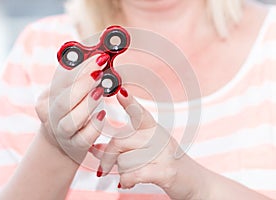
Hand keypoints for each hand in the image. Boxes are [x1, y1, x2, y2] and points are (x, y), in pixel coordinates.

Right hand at [35, 54, 108, 163]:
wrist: (61, 144)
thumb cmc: (68, 112)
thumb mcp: (66, 94)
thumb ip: (76, 78)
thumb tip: (96, 56)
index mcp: (46, 99)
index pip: (60, 81)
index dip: (80, 68)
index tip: (99, 57)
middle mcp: (50, 117)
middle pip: (63, 101)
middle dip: (84, 84)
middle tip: (100, 71)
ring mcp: (61, 134)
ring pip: (71, 121)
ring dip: (88, 105)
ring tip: (101, 92)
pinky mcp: (74, 146)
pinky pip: (83, 139)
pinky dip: (94, 127)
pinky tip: (102, 116)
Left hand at [91, 90, 207, 199]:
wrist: (194, 182)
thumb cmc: (164, 164)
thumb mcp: (143, 152)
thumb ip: (121, 149)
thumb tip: (96, 148)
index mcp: (153, 129)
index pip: (139, 112)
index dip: (129, 101)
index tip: (119, 90)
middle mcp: (158, 137)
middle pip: (119, 141)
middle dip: (107, 158)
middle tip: (103, 169)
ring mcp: (163, 153)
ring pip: (123, 160)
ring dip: (121, 173)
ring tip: (129, 176)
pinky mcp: (165, 170)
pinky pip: (133, 174)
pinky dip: (127, 181)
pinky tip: (129, 183)